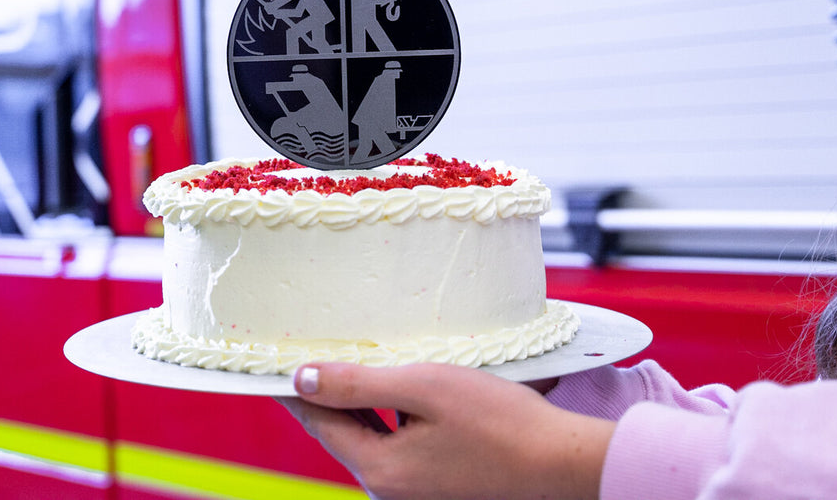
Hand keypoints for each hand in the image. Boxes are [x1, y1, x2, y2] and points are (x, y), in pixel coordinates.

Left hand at [279, 362, 614, 499]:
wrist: (564, 462)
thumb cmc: (499, 422)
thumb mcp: (423, 387)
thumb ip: (359, 384)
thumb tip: (301, 380)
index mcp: (380, 469)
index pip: (319, 421)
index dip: (295, 388)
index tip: (272, 361)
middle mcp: (391, 487)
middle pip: (343, 430)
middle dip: (327, 392)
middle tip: (310, 349)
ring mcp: (415, 488)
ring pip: (371, 435)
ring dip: (360, 400)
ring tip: (351, 359)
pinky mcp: (437, 481)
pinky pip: (397, 442)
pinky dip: (389, 413)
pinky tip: (398, 385)